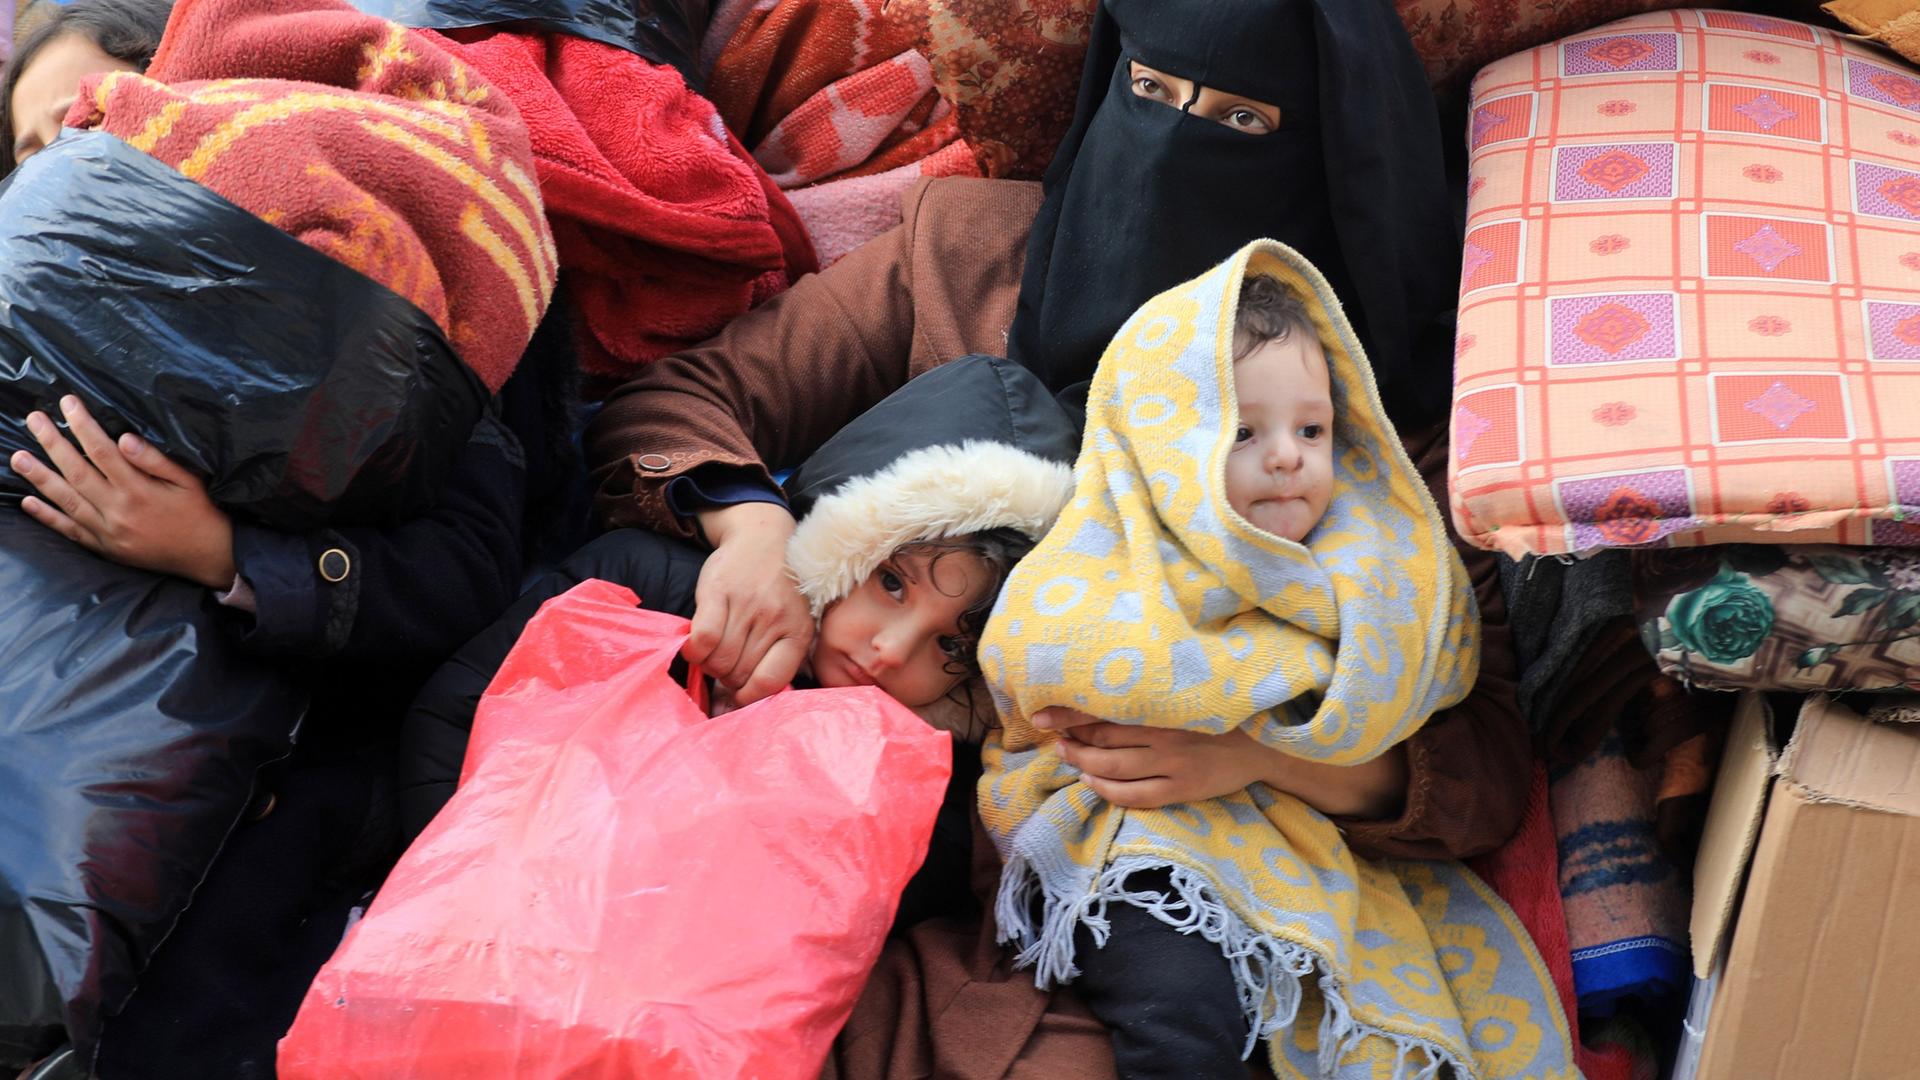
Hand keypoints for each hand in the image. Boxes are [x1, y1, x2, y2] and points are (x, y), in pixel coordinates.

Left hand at [9, 396, 235, 588]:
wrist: (209, 558)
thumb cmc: (203, 513)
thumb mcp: (190, 482)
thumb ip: (157, 460)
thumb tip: (124, 439)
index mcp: (139, 491)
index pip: (102, 452)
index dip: (82, 426)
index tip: (68, 404)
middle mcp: (119, 511)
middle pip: (77, 472)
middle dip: (53, 443)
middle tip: (34, 420)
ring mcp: (109, 532)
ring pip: (67, 501)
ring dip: (40, 478)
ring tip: (18, 457)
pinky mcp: (106, 547)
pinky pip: (71, 531)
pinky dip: (48, 517)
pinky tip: (29, 503)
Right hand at [687, 501, 811, 704]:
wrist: (763, 536)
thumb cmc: (779, 587)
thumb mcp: (793, 620)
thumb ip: (779, 653)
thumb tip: (750, 696)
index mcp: (798, 632)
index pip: (770, 682)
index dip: (749, 697)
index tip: (738, 696)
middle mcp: (775, 619)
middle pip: (739, 673)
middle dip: (727, 678)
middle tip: (723, 667)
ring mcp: (747, 605)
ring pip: (719, 660)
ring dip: (709, 666)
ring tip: (711, 655)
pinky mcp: (719, 592)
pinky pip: (702, 638)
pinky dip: (694, 651)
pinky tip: (694, 648)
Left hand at [1040, 707, 1407, 818]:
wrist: (1268, 740)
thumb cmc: (1223, 707)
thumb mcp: (1190, 685)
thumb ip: (1153, 683)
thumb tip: (1107, 672)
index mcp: (1165, 701)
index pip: (1105, 705)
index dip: (1068, 711)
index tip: (1040, 712)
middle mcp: (1165, 732)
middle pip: (1101, 738)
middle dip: (1069, 738)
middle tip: (1051, 735)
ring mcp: (1173, 763)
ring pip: (1111, 768)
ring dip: (1081, 763)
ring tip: (1066, 756)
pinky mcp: (1182, 788)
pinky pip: (1134, 796)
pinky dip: (1106, 790)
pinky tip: (1092, 782)